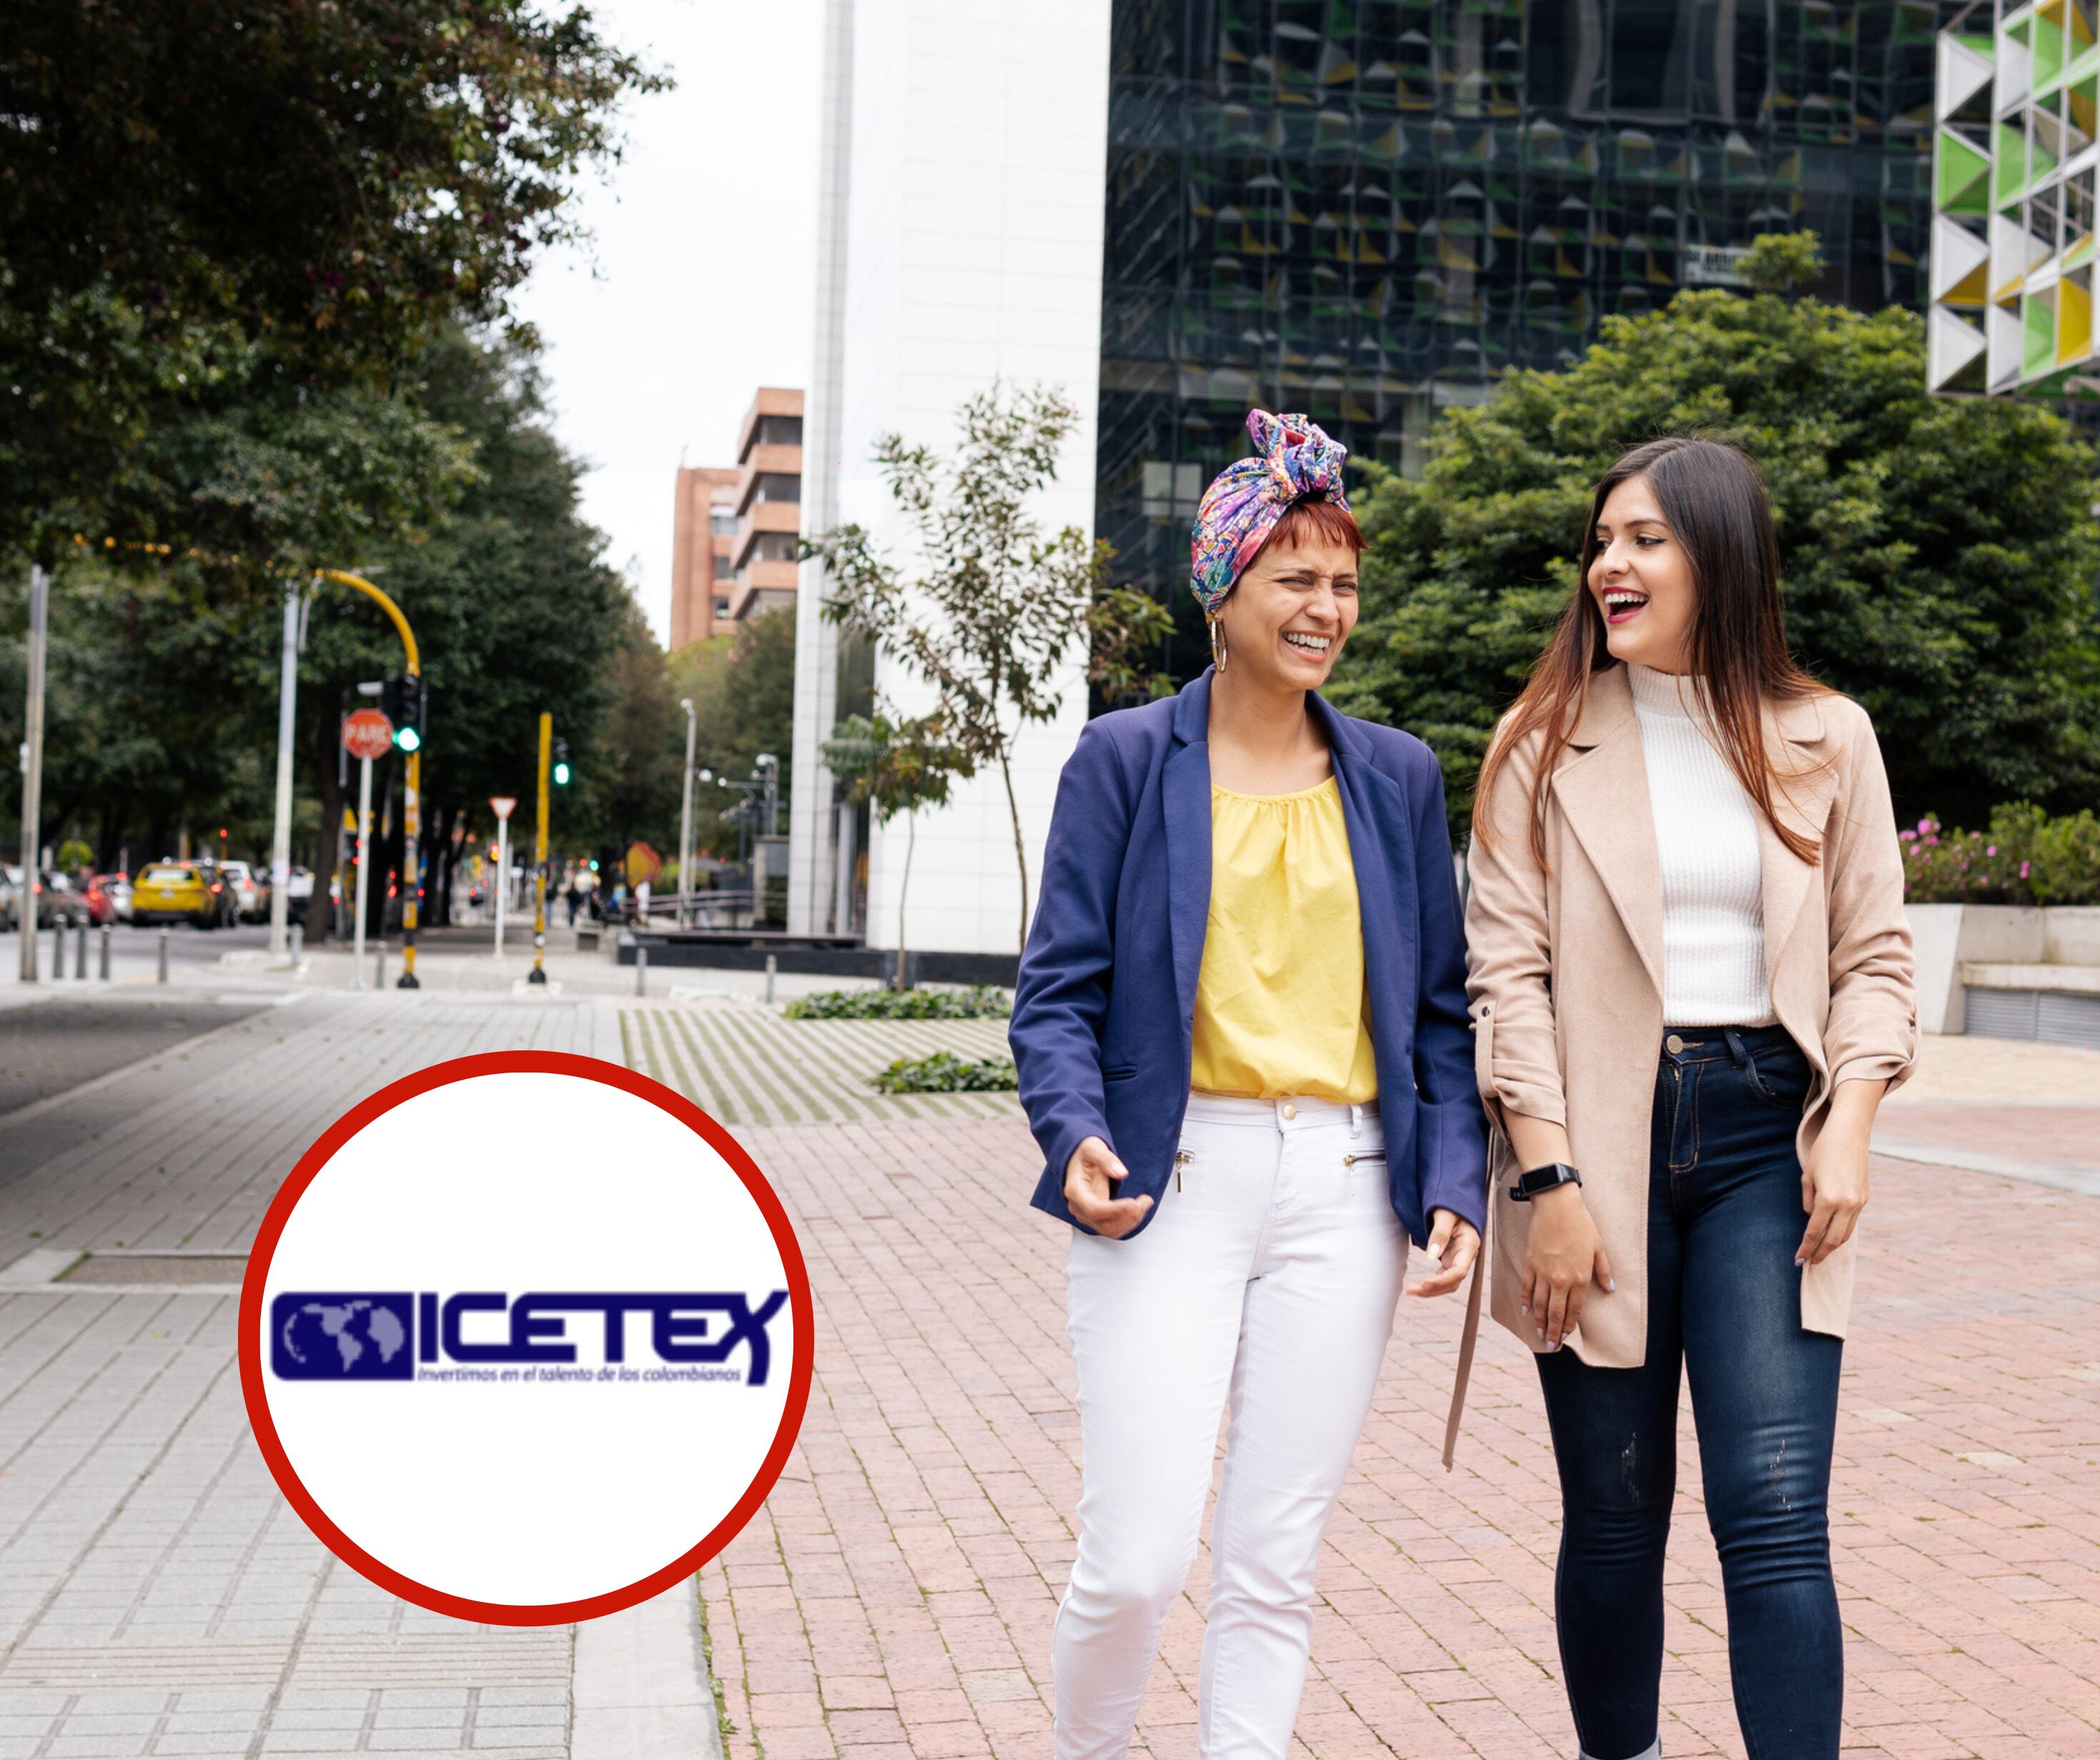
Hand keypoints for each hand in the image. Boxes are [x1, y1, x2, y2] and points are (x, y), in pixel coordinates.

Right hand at [1064, 1136, 1152, 1238]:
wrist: (1079, 1159)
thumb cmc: (1085, 1153)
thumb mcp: (1093, 1148)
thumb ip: (1106, 1159)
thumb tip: (1122, 1174)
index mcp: (1075, 1190)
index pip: (1093, 1209)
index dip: (1114, 1210)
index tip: (1133, 1202)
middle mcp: (1077, 1207)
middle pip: (1103, 1223)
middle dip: (1128, 1215)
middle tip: (1146, 1200)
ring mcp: (1085, 1215)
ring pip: (1110, 1230)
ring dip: (1131, 1220)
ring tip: (1145, 1202)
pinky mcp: (1095, 1218)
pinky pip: (1113, 1228)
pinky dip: (1128, 1222)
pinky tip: (1139, 1208)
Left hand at [1405, 1208, 1479, 1297]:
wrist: (1455, 1203)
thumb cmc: (1451, 1205)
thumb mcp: (1445, 1214)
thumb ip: (1440, 1234)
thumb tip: (1431, 1256)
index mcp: (1469, 1245)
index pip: (1459, 1271)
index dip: (1442, 1280)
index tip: (1424, 1283)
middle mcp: (1466, 1256)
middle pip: (1452, 1281)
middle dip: (1432, 1289)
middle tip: (1409, 1290)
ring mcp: (1459, 1259)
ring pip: (1447, 1283)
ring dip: (1430, 1290)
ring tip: (1409, 1291)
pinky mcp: (1450, 1260)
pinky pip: (1442, 1277)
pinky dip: (1431, 1284)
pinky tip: (1418, 1286)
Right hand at [1521, 1184, 1613, 1350]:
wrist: (1557, 1206)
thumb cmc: (1581, 1224)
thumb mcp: (1598, 1248)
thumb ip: (1603, 1271)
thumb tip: (1610, 1288)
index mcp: (1580, 1277)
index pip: (1574, 1310)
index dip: (1570, 1326)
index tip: (1566, 1337)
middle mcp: (1561, 1280)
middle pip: (1555, 1312)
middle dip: (1553, 1331)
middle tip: (1551, 1345)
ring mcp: (1543, 1273)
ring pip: (1539, 1304)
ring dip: (1539, 1321)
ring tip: (1540, 1333)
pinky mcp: (1530, 1264)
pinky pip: (1526, 1288)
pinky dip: (1525, 1301)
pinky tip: (1526, 1311)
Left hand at [1798, 1121, 1869, 1266]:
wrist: (1849, 1135)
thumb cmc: (1822, 1152)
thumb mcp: (1807, 1177)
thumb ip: (1808, 1201)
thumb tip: (1811, 1218)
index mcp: (1829, 1199)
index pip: (1814, 1232)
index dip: (1806, 1248)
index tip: (1799, 1260)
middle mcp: (1847, 1205)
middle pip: (1832, 1240)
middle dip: (1820, 1254)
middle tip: (1809, 1265)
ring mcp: (1859, 1203)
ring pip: (1845, 1235)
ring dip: (1833, 1247)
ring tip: (1820, 1255)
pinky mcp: (1865, 1199)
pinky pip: (1852, 1223)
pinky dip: (1842, 1233)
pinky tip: (1833, 1237)